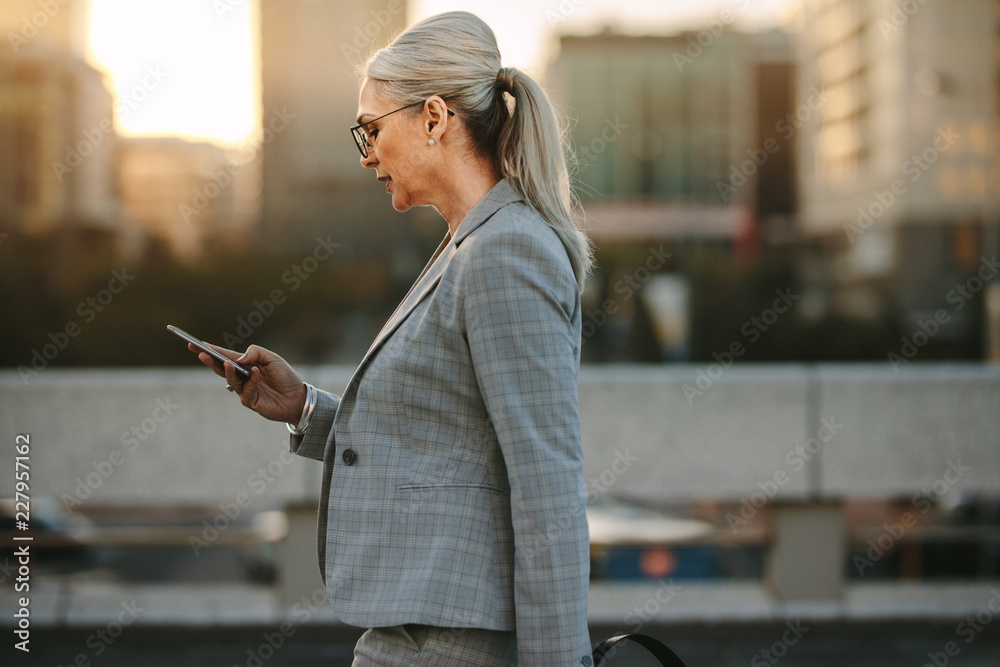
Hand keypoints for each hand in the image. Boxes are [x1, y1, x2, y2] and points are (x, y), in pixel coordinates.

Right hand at [189, 341, 306, 423]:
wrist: (297, 397)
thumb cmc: (284, 376)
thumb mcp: (272, 358)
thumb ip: (255, 352)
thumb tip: (237, 359)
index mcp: (246, 363)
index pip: (224, 355)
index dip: (210, 350)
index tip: (194, 344)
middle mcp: (242, 375)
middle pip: (221, 367)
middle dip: (210, 359)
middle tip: (200, 352)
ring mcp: (244, 388)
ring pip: (230, 378)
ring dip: (226, 370)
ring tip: (225, 362)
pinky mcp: (249, 400)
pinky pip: (246, 389)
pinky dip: (251, 379)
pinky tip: (256, 372)